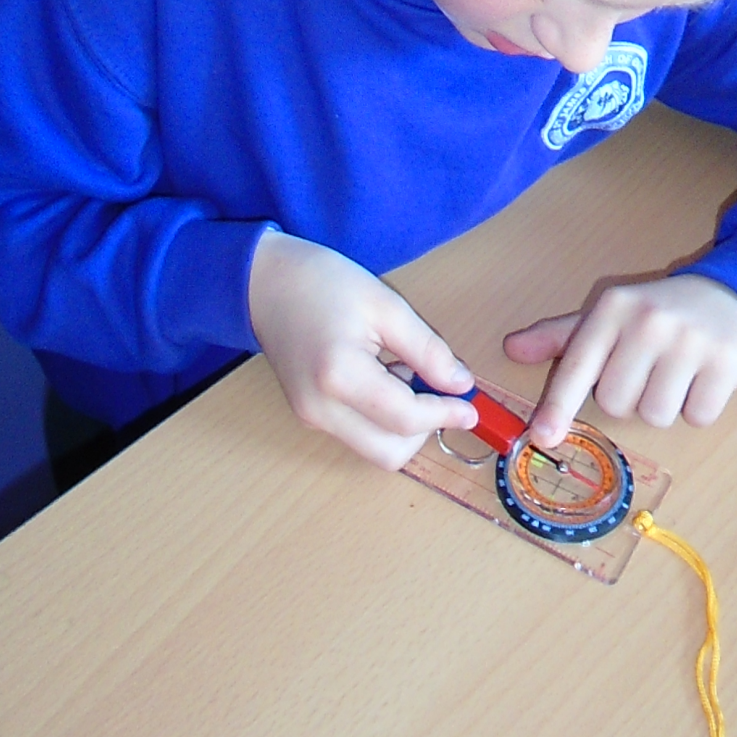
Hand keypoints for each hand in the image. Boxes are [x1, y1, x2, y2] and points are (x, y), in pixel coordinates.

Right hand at [248, 230, 476, 469]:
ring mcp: (310, 418)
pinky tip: (385, 378)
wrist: (264, 282)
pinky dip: (383, 420)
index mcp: (338, 377)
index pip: (405, 420)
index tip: (471, 405)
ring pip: (374, 450)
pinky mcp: (309, 416)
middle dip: (424, 429)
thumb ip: (427, 350)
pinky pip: (358, 434)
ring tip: (406, 374)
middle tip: (440, 390)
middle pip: (389, 454)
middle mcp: (320, 410)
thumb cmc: (322, 282)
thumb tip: (461, 385)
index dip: (445, 415)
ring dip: (404, 426)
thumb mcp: (385, 305)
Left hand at [503, 274, 736, 447]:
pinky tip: (701, 380)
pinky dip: (697, 409)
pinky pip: (696, 418)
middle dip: (628, 400)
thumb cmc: (659, 312)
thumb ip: (561, 338)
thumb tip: (512, 350)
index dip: (557, 405)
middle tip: (646, 372)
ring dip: (663, 408)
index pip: (577, 365)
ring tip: (675, 376)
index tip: (542, 437)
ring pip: (655, 415)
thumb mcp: (609, 317)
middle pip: (615, 403)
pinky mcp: (726, 361)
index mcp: (613, 309)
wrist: (733, 295)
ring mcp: (689, 340)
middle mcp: (648, 321)